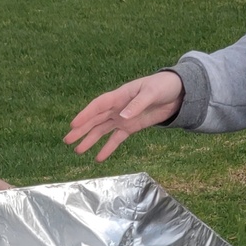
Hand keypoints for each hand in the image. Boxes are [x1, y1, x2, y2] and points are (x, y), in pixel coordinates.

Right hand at [64, 71, 183, 163]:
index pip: (98, 106)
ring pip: (102, 130)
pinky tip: (99, 158)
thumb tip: (122, 117)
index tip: (74, 125)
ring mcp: (122, 118)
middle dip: (81, 130)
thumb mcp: (151, 93)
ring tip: (78, 150)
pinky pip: (116, 139)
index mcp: (120, 96)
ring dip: (90, 140)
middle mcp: (117, 107)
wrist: (177, 92)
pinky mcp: (130, 127)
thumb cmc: (163, 86)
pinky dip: (108, 148)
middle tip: (68, 140)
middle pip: (95, 119)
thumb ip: (137, 105)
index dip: (85, 115)